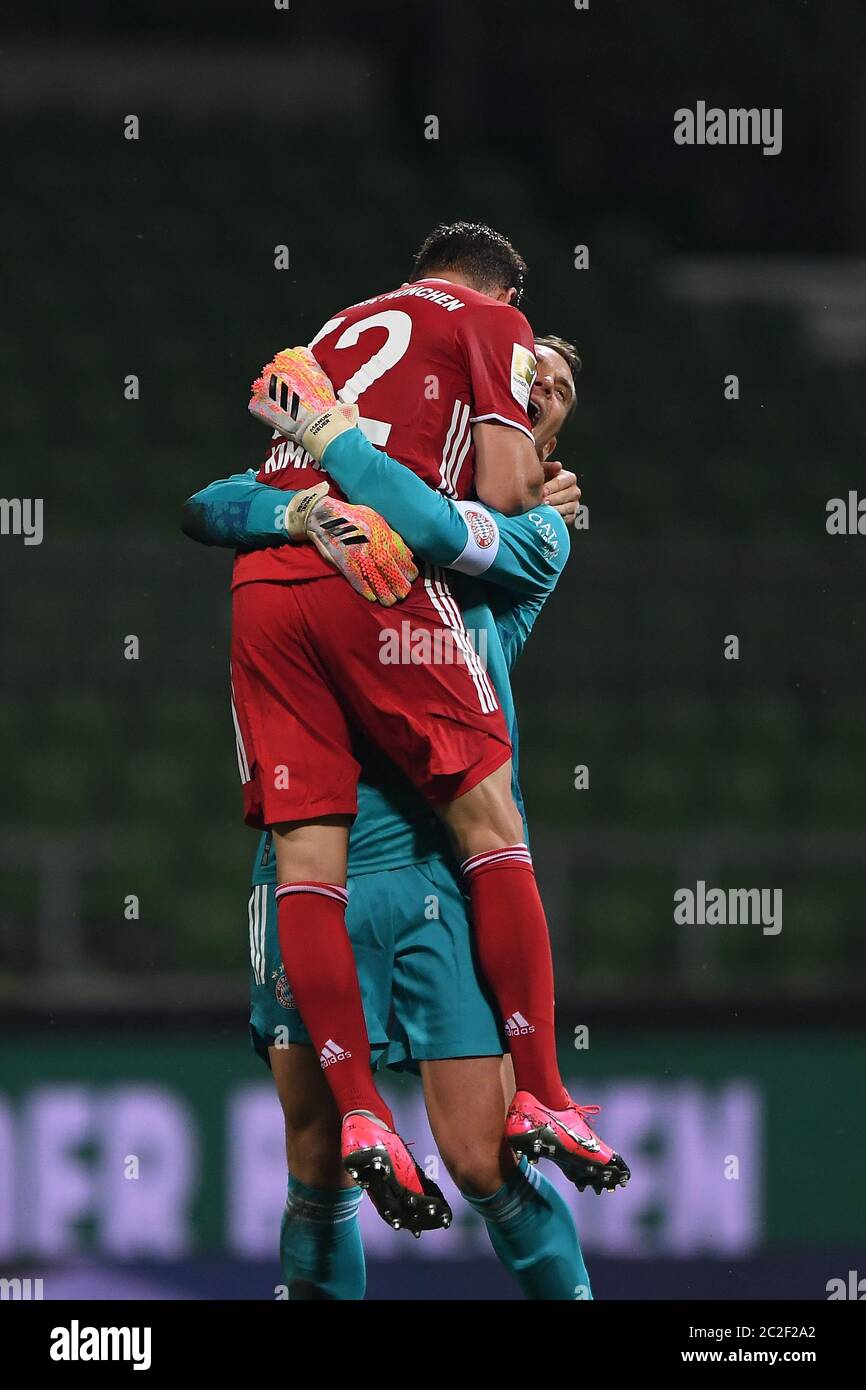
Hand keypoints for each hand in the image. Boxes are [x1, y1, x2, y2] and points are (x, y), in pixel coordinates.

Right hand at [284, 483, 417, 604]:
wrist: (325, 515)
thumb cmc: (354, 518)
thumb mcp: (377, 521)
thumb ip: (393, 538)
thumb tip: (409, 555)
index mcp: (381, 532)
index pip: (400, 555)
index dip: (407, 570)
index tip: (410, 579)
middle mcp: (371, 542)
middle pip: (388, 567)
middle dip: (398, 584)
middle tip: (403, 594)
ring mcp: (356, 551)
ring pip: (374, 575)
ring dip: (383, 591)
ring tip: (390, 601)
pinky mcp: (342, 559)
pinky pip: (355, 577)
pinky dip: (363, 588)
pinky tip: (371, 598)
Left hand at [541, 459, 580, 523]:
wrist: (541, 496)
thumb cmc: (541, 482)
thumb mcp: (542, 472)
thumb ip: (548, 466)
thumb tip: (558, 466)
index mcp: (569, 478)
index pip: (561, 482)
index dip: (551, 487)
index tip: (542, 492)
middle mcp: (574, 491)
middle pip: (566, 495)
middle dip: (553, 499)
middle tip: (543, 503)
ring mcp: (575, 504)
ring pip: (569, 507)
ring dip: (556, 510)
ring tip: (545, 511)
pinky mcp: (572, 515)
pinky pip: (569, 518)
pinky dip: (559, 518)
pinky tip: (549, 518)